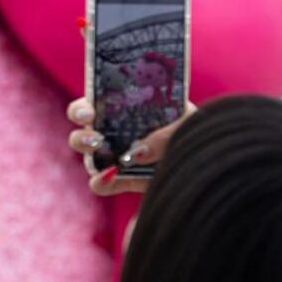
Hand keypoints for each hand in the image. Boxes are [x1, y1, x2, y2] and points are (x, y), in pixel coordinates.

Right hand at [67, 97, 195, 194]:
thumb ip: (166, 135)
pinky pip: (99, 182)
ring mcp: (111, 153)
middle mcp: (112, 127)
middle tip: (94, 130)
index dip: (84, 105)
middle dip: (81, 123)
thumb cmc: (193, 133)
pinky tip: (111, 175)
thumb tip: (139, 151)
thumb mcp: (188, 126)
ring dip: (85, 145)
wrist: (201, 164)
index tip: (90, 111)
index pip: (96, 98)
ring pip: (85, 150)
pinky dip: (101, 181)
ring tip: (99, 147)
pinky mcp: (118, 180)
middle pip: (81, 121)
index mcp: (125, 105)